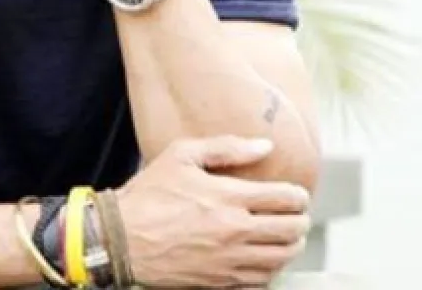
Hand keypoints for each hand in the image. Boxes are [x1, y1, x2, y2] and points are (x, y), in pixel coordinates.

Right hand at [115, 136, 311, 287]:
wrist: (120, 238)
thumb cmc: (148, 196)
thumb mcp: (180, 156)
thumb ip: (225, 147)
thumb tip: (263, 146)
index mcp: (229, 197)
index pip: (286, 198)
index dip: (298, 195)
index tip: (295, 194)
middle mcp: (236, 230)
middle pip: (293, 230)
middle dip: (301, 220)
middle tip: (295, 215)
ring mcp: (230, 259)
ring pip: (283, 257)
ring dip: (291, 246)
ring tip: (285, 237)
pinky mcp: (222, 281)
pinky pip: (263, 280)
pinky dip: (271, 269)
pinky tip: (262, 258)